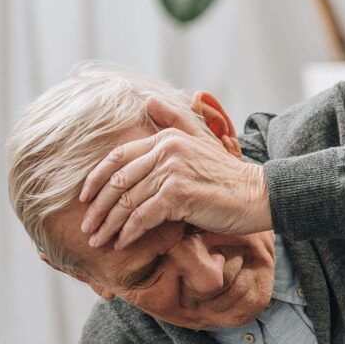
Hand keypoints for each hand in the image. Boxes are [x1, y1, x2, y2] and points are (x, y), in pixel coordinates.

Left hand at [79, 97, 271, 249]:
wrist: (259, 195)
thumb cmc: (229, 177)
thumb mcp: (201, 141)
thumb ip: (175, 121)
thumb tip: (149, 100)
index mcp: (167, 138)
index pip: (118, 157)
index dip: (96, 179)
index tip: (85, 199)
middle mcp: (166, 150)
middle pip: (118, 181)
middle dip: (98, 208)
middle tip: (87, 228)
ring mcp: (171, 171)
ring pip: (126, 201)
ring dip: (109, 225)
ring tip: (99, 240)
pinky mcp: (178, 194)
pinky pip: (142, 216)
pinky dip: (128, 232)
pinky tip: (122, 243)